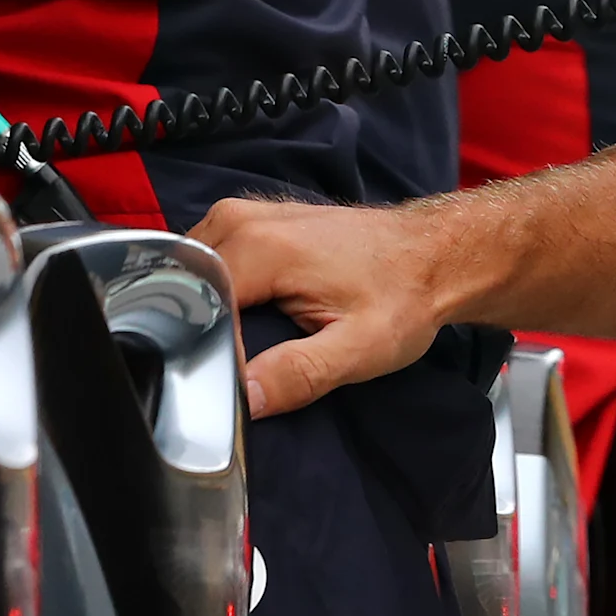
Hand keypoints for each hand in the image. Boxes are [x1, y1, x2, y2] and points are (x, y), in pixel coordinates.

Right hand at [193, 194, 450, 418]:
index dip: (199, 348)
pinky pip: (209, 260)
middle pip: (182, 286)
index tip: (221, 381)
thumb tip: (244, 400)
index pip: (190, 305)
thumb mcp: (360, 349)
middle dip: (194, 329)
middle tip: (227, 366)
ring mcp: (243, 214)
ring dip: (201, 310)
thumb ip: (298, 374)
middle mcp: (241, 220)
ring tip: (236, 345)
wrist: (434, 253)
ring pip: (190, 273)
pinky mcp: (252, 221)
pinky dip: (214, 291)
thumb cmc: (404, 296)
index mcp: (260, 247)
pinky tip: (241, 320)